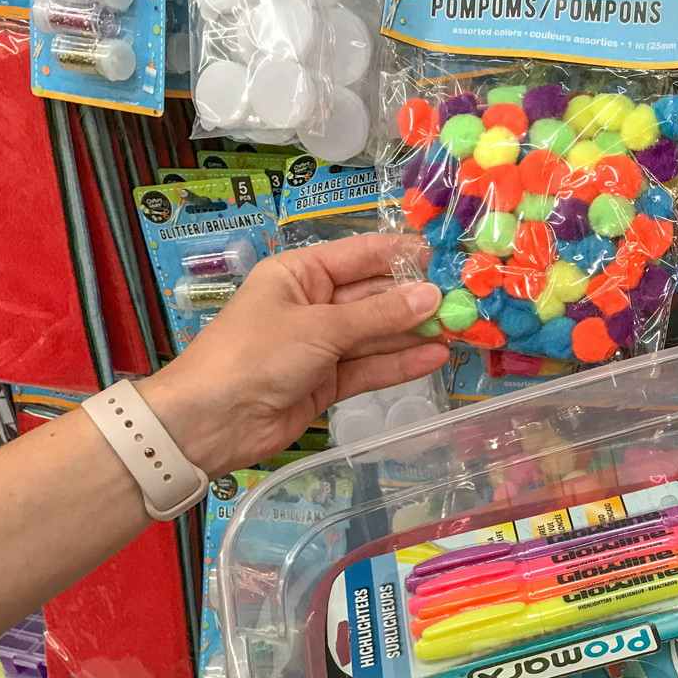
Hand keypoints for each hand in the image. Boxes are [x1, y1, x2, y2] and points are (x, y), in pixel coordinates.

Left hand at [138, 234, 446, 476]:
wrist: (211, 421)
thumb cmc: (255, 355)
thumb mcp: (319, 328)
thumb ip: (379, 315)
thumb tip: (433, 296)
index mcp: (300, 274)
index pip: (360, 256)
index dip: (403, 256)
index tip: (448, 258)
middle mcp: (313, 304)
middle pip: (373, 296)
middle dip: (416, 299)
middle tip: (466, 300)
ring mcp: (321, 345)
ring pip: (376, 334)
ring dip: (414, 333)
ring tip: (462, 329)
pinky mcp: (327, 382)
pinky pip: (370, 367)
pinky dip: (400, 364)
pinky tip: (436, 356)